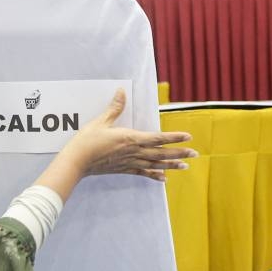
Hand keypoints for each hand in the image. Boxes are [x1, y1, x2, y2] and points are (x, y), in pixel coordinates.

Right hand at [59, 88, 195, 182]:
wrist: (77, 162)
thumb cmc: (87, 140)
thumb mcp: (101, 121)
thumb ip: (115, 108)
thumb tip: (122, 91)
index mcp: (130, 139)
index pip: (158, 138)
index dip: (174, 137)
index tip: (188, 137)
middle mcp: (134, 152)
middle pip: (161, 153)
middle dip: (179, 153)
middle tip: (195, 153)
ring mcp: (130, 163)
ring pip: (156, 164)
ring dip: (171, 165)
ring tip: (185, 166)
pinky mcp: (124, 170)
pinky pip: (143, 173)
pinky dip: (154, 176)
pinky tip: (164, 179)